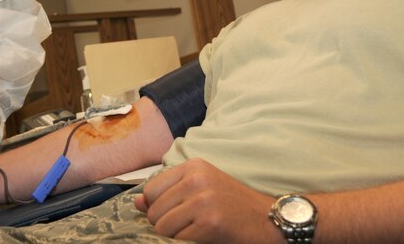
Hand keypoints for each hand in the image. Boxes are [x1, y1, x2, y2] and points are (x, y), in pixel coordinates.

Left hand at [134, 158, 281, 243]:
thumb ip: (168, 193)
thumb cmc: (232, 204)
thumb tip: (136, 203)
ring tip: (193, 231)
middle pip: (154, 210)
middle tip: (186, 225)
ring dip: (173, 236)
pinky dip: (185, 243)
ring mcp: (203, 201)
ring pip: (162, 226)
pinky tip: (202, 237)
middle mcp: (196, 180)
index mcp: (193, 166)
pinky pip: (177, 239)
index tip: (173, 212)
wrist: (267, 220)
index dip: (156, 207)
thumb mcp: (201, 189)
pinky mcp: (209, 223)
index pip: (151, 189)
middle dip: (164, 223)